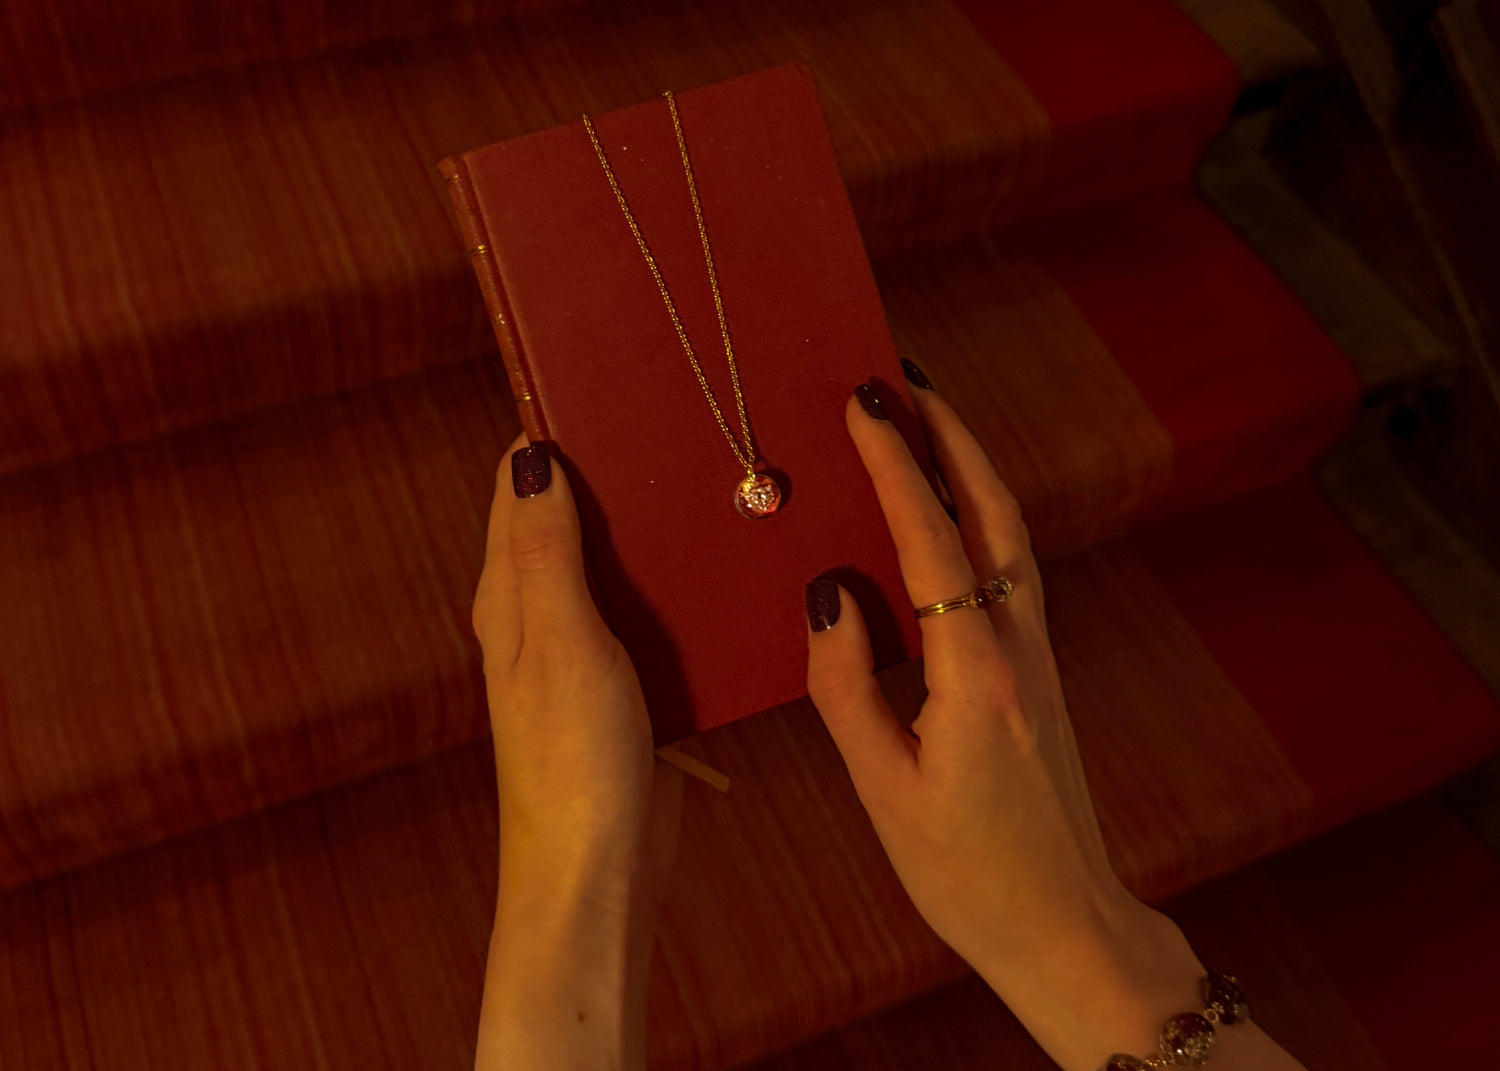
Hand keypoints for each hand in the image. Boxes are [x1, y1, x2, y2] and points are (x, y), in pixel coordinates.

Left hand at [471, 431, 682, 1070]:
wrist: (603, 870)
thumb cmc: (570, 764)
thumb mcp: (560, 643)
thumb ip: (545, 551)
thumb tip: (531, 454)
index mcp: (513, 595)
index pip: (524, 483)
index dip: (559, 428)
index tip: (611, 380)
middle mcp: (545, 613)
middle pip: (582, 514)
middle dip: (624, 469)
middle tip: (688, 421)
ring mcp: (591, 648)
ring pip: (628, 562)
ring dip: (661, 526)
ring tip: (721, 477)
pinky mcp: (635, 681)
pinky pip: (660, 611)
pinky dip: (686, 583)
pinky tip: (729, 567)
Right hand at [805, 377, 1207, 1070]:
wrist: (1064, 924)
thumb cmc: (968, 873)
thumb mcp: (882, 790)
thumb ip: (845, 686)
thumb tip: (829, 596)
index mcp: (976, 674)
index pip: (931, 539)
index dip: (896, 463)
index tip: (865, 401)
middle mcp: (1019, 649)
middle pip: (992, 512)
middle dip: (949, 435)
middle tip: (903, 377)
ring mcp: (1039, 657)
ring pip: (1011, 534)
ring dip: (971, 467)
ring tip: (926, 421)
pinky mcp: (1039, 673)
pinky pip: (1011, 569)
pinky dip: (980, 516)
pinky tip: (952, 511)